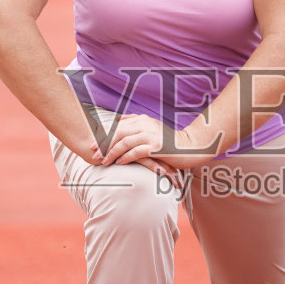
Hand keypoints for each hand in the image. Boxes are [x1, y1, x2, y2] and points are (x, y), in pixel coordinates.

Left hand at [101, 114, 220, 171]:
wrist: (191, 146)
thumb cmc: (170, 141)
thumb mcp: (153, 129)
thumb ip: (137, 124)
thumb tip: (119, 121)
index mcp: (143, 119)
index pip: (118, 126)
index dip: (104, 135)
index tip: (93, 143)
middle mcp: (145, 125)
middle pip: (118, 133)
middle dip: (103, 144)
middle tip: (93, 153)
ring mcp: (151, 135)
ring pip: (124, 143)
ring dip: (112, 153)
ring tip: (103, 162)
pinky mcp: (156, 147)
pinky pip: (136, 152)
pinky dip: (125, 158)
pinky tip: (119, 164)